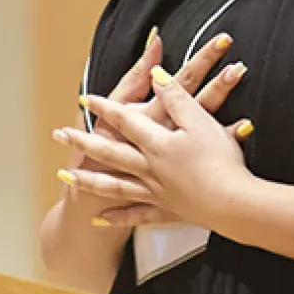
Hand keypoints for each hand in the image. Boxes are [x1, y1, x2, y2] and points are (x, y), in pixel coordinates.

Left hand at [56, 67, 257, 229]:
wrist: (233, 205)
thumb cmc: (220, 162)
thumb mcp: (201, 121)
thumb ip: (177, 98)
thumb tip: (156, 76)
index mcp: (158, 144)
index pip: (126, 120)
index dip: (106, 107)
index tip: (86, 98)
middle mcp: (150, 168)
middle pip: (110, 153)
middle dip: (84, 142)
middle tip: (60, 135)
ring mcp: (156, 192)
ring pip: (115, 185)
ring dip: (90, 180)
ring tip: (69, 176)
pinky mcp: (167, 211)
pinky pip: (137, 215)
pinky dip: (118, 216)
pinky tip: (102, 217)